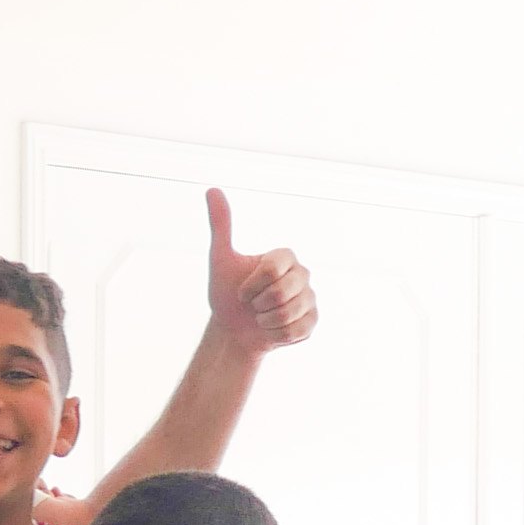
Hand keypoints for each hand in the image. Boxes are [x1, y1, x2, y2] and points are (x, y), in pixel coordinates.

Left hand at [205, 190, 315, 354]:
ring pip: (289, 313)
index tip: (243, 289)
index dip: (252, 284)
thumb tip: (212, 189)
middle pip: (282, 292)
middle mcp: (302, 275)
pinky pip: (295, 330)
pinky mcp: (312, 322)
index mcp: (285, 257)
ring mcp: (310, 299)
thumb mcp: (221, 259)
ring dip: (265, 321)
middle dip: (258, 304)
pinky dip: (276, 335)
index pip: (273, 267)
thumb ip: (221, 226)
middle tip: (252, 305)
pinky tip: (271, 330)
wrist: (233, 330)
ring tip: (261, 318)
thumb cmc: (228, 294)